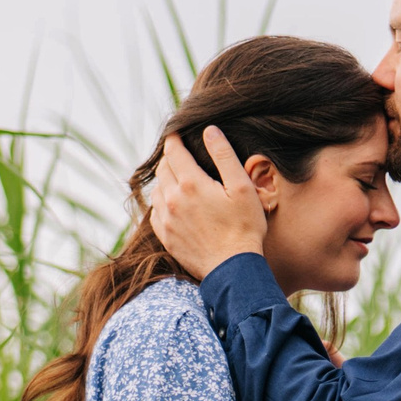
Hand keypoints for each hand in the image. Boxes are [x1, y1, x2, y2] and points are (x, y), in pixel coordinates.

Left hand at [151, 126, 268, 279]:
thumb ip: (224, 156)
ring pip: (157, 190)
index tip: (177, 133)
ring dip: (165, 180)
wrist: (234, 269)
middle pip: (162, 169)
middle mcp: (172, 199)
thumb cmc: (244, 227)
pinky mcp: (166, 237)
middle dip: (170, 157)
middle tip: (179, 153)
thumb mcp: (242, 187)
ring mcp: (166, 220)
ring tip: (177, 178)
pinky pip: (155, 213)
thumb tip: (210, 131)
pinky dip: (161, 203)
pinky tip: (173, 204)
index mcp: (191, 183)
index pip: (173, 151)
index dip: (174, 138)